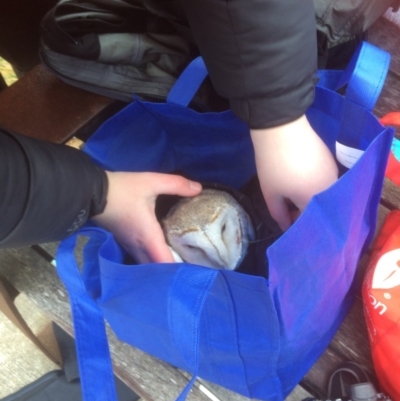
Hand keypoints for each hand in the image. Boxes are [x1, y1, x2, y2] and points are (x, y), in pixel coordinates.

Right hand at [92, 172, 201, 263]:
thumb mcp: (151, 182)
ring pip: (150, 266)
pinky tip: (163, 250)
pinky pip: (143, 259)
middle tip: (193, 264)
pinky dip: (154, 260)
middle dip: (175, 271)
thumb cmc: (122, 189)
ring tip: (182, 260)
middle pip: (159, 270)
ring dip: (163, 266)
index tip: (198, 267)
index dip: (182, 270)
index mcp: (148, 237)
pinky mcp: (126, 244)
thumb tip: (198, 188)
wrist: (92, 192)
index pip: (166, 264)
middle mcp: (139, 248)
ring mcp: (131, 248)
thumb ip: (176, 184)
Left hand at [250, 115, 337, 230]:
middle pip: (318, 209)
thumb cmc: (273, 165)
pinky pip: (325, 180)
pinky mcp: (331, 160)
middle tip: (286, 205)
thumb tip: (286, 227)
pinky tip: (300, 176)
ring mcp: (334, 173)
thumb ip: (279, 214)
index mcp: (314, 201)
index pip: (309, 222)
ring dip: (309, 197)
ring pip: (322, 194)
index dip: (295, 224)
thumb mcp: (270, 193)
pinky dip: (314, 184)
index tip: (284, 218)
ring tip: (291, 189)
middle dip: (303, 211)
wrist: (281, 128)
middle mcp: (330, 190)